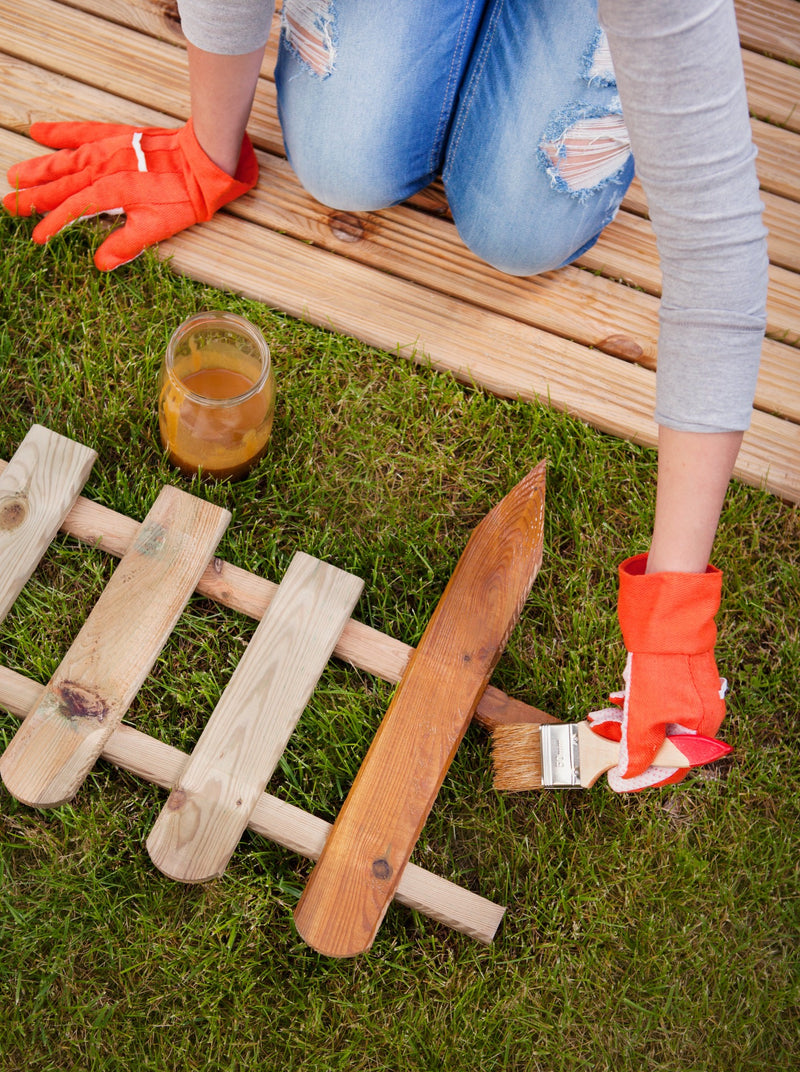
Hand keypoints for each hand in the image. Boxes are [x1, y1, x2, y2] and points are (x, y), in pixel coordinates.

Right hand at [3, 118, 257, 269]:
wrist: (202, 161)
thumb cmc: (182, 197)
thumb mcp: (157, 228)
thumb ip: (127, 244)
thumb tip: (101, 263)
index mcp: (109, 193)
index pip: (71, 211)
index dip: (52, 225)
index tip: (37, 237)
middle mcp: (101, 169)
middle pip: (60, 184)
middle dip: (34, 197)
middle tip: (9, 204)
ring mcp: (106, 150)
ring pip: (64, 160)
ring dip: (38, 168)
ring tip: (15, 175)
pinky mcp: (115, 136)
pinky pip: (81, 132)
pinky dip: (59, 132)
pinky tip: (38, 131)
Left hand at [588, 553, 726, 791]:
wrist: (666, 621)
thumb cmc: (661, 667)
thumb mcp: (644, 715)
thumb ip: (637, 748)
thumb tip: (629, 773)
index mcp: (702, 729)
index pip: (674, 765)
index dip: (644, 774)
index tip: (619, 778)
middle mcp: (701, 714)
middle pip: (662, 741)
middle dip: (628, 742)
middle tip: (603, 738)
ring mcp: (691, 695)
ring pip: (654, 720)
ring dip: (626, 721)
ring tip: (600, 716)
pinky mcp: (678, 678)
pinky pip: (654, 701)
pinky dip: (634, 703)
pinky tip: (615, 696)